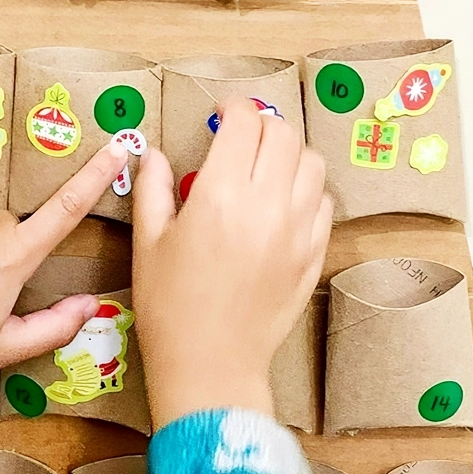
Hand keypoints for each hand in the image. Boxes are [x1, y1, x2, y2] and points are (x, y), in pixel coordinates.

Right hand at [132, 97, 332, 427]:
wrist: (210, 365)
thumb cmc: (169, 307)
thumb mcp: (148, 242)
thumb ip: (152, 188)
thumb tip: (154, 154)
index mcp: (221, 195)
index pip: (244, 123)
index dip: (234, 108)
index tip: (222, 113)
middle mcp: (267, 205)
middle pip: (283, 135)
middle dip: (263, 123)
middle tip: (243, 133)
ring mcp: (297, 231)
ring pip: (312, 164)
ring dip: (289, 153)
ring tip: (266, 164)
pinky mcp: (313, 255)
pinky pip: (324, 204)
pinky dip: (307, 190)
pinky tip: (283, 201)